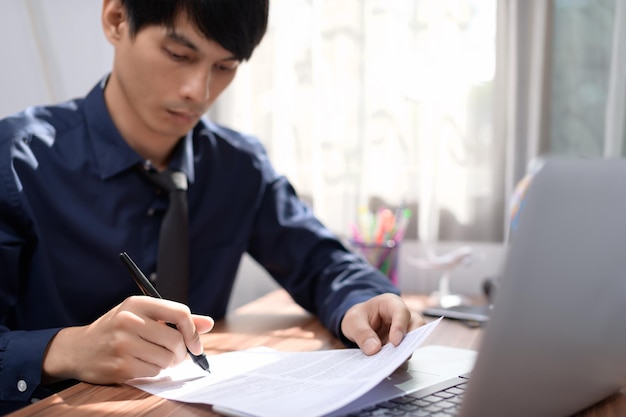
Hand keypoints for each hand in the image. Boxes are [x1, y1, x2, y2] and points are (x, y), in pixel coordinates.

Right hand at [42, 296, 213, 384]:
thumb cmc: (117, 329)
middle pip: (176, 340)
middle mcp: (129, 320)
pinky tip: (143, 365)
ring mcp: (122, 344)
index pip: (180, 313)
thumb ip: (176, 319)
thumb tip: (208, 324)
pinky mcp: (119, 366)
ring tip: (157, 358)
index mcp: (137, 303)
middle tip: (176, 355)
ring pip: (167, 358)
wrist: (78, 349)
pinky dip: (154, 372)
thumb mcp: (142, 315)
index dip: (193, 331)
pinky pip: (154, 372)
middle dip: (182, 352)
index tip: (196, 344)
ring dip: (168, 363)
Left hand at [340, 293, 424, 354]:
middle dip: (408, 340)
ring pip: (414, 339)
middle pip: (415, 325)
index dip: (400, 326)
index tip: (395, 342)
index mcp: (390, 303)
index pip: (401, 312)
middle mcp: (402, 315)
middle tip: (397, 356)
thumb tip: (374, 349)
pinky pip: (406, 350)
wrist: (358, 324)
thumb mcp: (353, 321)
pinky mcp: (403, 343)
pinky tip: (389, 365)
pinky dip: (399, 358)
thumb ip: (362, 333)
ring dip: (404, 351)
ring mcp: (405, 329)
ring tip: (391, 362)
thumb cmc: (358, 317)